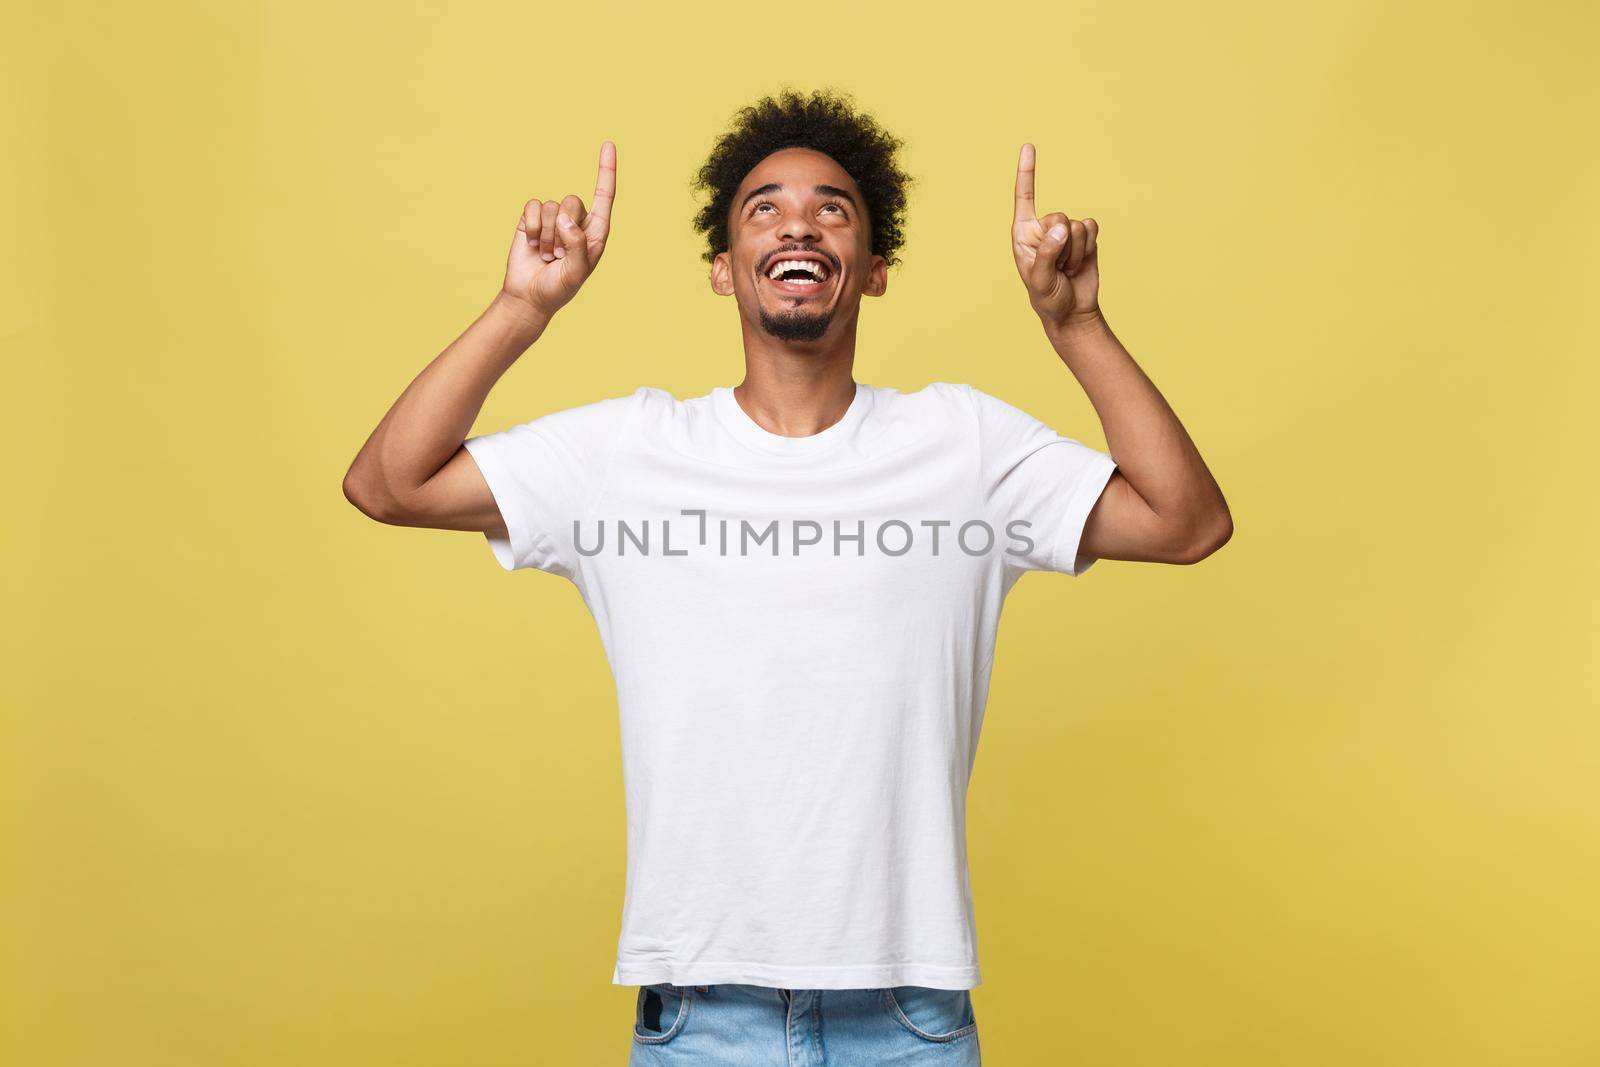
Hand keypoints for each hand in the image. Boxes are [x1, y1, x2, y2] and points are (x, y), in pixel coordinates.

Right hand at [502, 141, 616, 320]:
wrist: (529, 297)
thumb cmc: (558, 288)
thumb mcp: (576, 272)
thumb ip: (577, 245)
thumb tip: (565, 218)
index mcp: (596, 232)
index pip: (604, 196)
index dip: (606, 170)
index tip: (608, 144)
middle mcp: (577, 222)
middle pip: (573, 201)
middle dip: (562, 230)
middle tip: (558, 256)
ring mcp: (554, 220)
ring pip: (551, 206)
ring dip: (547, 235)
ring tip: (546, 255)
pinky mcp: (532, 219)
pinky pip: (533, 206)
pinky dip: (532, 227)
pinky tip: (533, 245)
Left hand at [1011, 143, 1100, 331]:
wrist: (1072, 312)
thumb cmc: (1048, 298)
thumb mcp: (1041, 279)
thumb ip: (1049, 252)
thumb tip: (1063, 226)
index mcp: (1023, 233)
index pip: (1024, 197)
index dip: (1027, 171)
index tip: (1029, 145)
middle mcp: (1043, 228)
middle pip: (1059, 215)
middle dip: (1062, 244)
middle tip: (1058, 267)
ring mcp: (1065, 231)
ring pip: (1077, 225)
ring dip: (1075, 251)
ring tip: (1067, 269)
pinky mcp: (1085, 237)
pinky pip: (1092, 227)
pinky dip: (1089, 246)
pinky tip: (1080, 263)